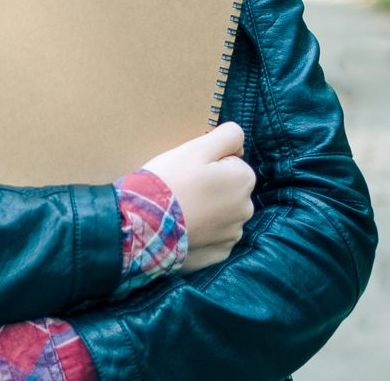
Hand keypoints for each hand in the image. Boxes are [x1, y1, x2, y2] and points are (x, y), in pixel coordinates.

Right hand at [141, 121, 255, 271]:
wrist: (144, 224)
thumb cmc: (169, 181)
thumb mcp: (196, 148)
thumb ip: (227, 135)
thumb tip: (240, 143)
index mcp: (244, 179)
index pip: (231, 163)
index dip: (209, 164)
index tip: (188, 171)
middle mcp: (246, 209)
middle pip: (228, 189)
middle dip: (211, 188)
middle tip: (181, 189)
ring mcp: (232, 235)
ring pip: (221, 214)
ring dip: (206, 211)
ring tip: (179, 210)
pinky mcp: (219, 254)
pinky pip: (212, 237)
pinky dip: (201, 233)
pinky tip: (182, 228)